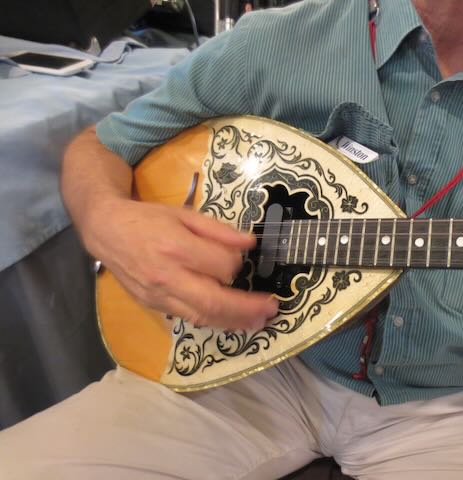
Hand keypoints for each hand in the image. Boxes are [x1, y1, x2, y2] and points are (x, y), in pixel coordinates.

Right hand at [87, 198, 278, 329]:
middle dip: (247, 309)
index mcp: (177, 248)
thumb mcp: (184, 214)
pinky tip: (230, 320)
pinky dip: (212, 321)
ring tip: (259, 323)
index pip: (221, 266)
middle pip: (214, 301)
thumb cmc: (148, 219)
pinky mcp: (154, 306)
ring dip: (234, 322)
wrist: (107, 231)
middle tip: (271, 310)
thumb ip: (218, 230)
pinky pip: (188, 317)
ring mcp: (159, 296)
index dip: (237, 264)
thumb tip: (249, 243)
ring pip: (202, 316)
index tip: (241, 258)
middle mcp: (168, 276)